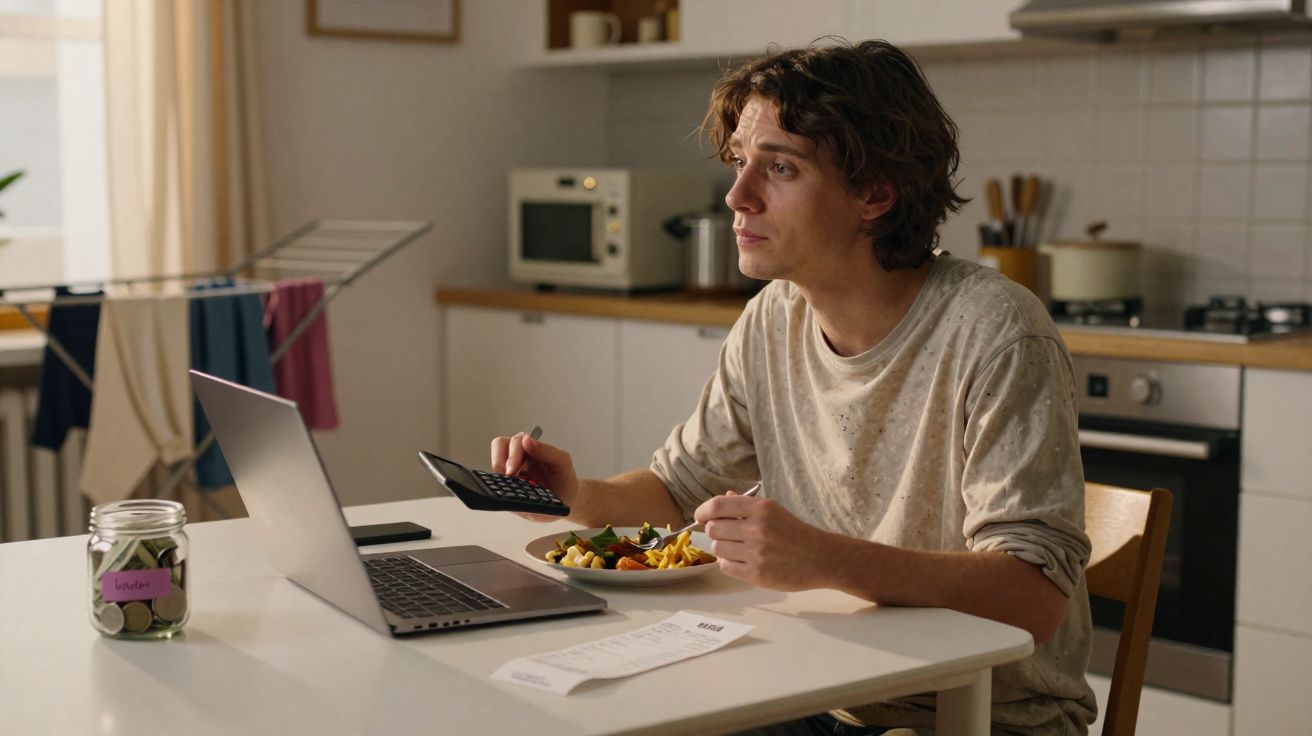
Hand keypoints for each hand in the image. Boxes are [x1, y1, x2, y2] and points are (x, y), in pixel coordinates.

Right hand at [490, 433, 580, 521]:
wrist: (567, 502)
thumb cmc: (565, 480)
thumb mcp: (563, 463)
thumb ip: (547, 451)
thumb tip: (526, 440)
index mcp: (532, 447)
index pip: (515, 441)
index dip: (512, 454)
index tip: (513, 470)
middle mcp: (519, 456)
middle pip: (499, 446)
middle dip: (501, 461)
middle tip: (509, 477)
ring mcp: (511, 470)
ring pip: (495, 462)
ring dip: (500, 472)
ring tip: (511, 483)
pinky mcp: (507, 485)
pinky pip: (495, 480)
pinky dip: (499, 484)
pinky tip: (509, 491)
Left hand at [693, 489, 834, 590]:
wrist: (821, 558)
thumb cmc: (796, 533)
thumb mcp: (774, 512)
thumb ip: (746, 505)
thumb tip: (725, 496)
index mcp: (761, 509)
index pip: (718, 505)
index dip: (703, 510)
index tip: (700, 516)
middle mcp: (757, 529)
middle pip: (713, 528)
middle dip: (716, 531)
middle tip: (728, 534)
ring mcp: (756, 553)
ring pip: (717, 549)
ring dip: (723, 549)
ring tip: (739, 548)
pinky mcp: (756, 574)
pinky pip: (725, 567)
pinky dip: (729, 564)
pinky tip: (743, 560)